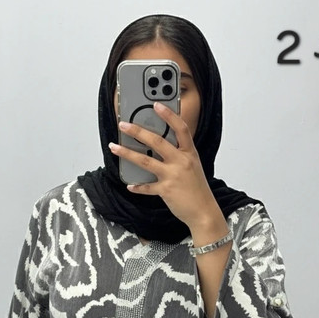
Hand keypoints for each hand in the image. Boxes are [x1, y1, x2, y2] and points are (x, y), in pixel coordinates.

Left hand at [108, 102, 222, 230]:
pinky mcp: (165, 190)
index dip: (169, 115)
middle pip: (157, 142)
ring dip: (127, 153)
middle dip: (137, 131)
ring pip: (146, 161)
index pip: (180, 129)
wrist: (204, 211)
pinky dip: (137, 186)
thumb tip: (157, 147)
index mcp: (189, 153)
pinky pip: (146, 187)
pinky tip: (130, 184)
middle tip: (123, 125)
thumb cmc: (197, 189)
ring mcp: (173, 176)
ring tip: (114, 147)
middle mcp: (181, 162)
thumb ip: (178, 155)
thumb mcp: (193, 166)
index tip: (156, 105)